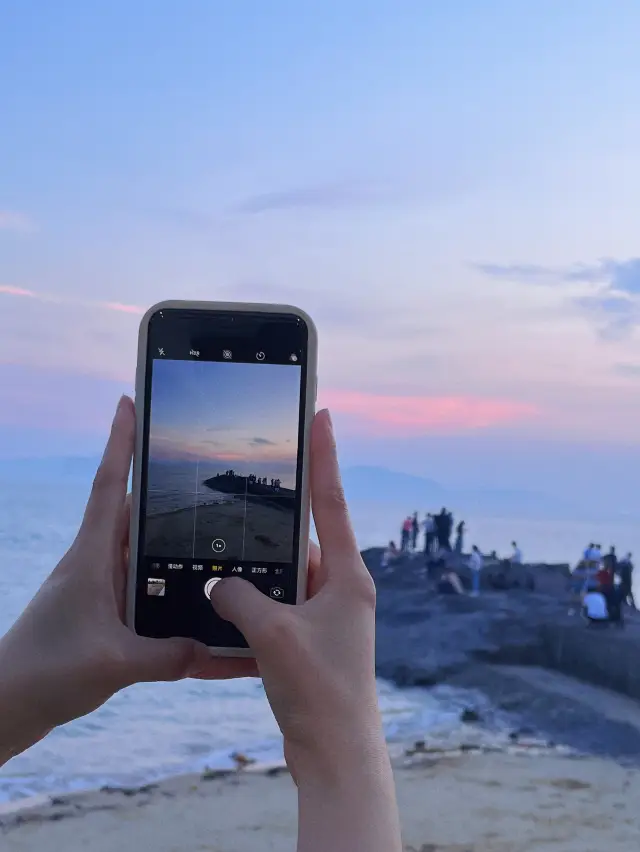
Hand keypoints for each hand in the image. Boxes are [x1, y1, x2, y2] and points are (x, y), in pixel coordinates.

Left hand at [0, 396, 254, 761]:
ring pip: (139, 550)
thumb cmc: (46, 673)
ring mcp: (96, 588)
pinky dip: (163, 584)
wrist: (6, 706)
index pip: (107, 485)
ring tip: (209, 531)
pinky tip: (190, 599)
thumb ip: (168, 655)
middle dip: (160, 487)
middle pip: (131, 512)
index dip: (119, 442)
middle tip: (200, 469)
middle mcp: (94, 564)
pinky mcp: (100, 614)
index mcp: (91, 557)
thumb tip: (211, 647)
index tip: (128, 402)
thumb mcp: (116, 665)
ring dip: (166, 539)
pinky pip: (139, 588)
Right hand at [211, 409, 380, 780]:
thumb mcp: (272, 635)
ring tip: (229, 540)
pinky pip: (280, 603)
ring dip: (262, 564)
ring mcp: (328, 614)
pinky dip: (257, 597)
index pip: (331, 502)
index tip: (321, 415)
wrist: (336, 754)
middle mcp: (343, 589)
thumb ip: (238, 599)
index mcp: (348, 577)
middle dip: (279, 513)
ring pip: (289, 572)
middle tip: (253, 476)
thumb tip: (216, 583)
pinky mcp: (312, 638)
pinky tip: (228, 596)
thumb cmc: (319, 691)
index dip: (325, 455)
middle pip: (306, 535)